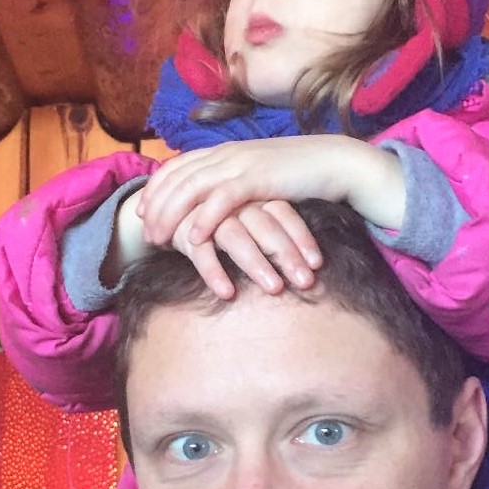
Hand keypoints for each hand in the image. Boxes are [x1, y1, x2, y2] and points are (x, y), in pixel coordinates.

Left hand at [137, 135, 404, 246]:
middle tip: (144, 233)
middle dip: (157, 206)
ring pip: (194, 188)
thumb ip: (235, 184)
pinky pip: (224, 199)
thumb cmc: (299, 175)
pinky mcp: (260, 178)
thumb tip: (216, 202)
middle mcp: (228, 153)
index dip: (155, 188)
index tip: (141, 212)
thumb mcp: (259, 176)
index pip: (178, 166)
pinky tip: (192, 238)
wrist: (335, 162)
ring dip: (172, 214)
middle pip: (179, 178)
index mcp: (226, 151)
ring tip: (159, 239)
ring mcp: (242, 163)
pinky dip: (205, 217)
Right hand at [171, 199, 322, 299]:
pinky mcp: (185, 231)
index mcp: (255, 195)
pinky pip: (200, 253)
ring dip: (257, 264)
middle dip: (287, 255)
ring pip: (236, 238)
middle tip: (306, 283)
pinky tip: (227, 293)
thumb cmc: (222, 217)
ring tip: (275, 289)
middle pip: (266, 227)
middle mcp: (236, 203)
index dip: (302, 239)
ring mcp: (209, 215)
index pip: (285, 214)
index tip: (317, 266)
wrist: (171, 206)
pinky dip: (214, 272)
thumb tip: (312, 258)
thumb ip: (276, 229)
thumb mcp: (251, 216)